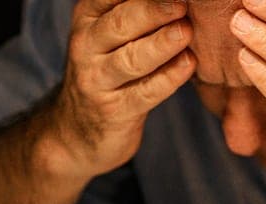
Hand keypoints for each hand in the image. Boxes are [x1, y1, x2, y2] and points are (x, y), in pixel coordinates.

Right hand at [51, 0, 196, 178]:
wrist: (77, 129)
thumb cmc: (107, 69)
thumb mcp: (110, 34)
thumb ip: (135, 12)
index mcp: (88, 17)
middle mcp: (86, 45)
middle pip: (120, 25)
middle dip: (152, 11)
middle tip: (182, 3)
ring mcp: (97, 80)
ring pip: (131, 59)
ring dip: (161, 45)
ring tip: (186, 31)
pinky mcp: (115, 111)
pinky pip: (145, 92)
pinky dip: (168, 78)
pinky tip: (188, 64)